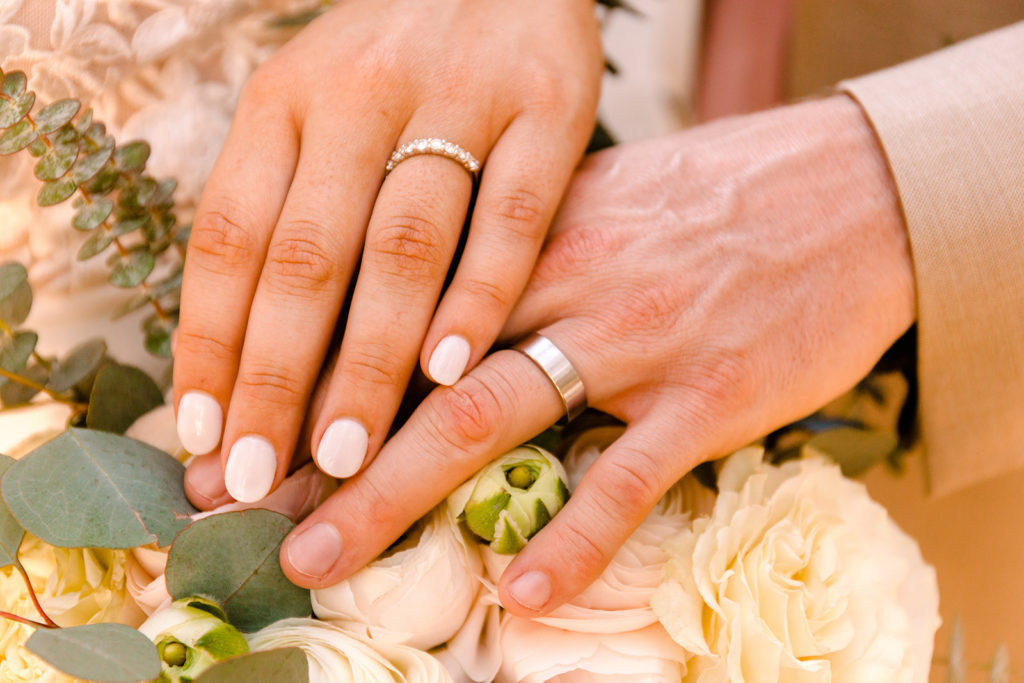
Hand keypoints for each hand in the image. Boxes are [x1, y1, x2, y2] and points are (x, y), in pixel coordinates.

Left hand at [173, 0, 602, 505]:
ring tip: (344, 454)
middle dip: (278, 378)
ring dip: (370, 359)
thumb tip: (242, 351)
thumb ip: (288, 205)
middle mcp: (359, 94)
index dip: (210, 341)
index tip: (205, 436)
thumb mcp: (317, 101)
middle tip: (261, 478)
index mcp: (285, 96)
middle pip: (306, 255)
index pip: (229, 235)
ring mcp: (460, 98)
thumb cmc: (399, 56)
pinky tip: (450, 371)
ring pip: (403, 246)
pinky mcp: (550, 107)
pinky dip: (480, 296)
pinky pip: (512, 216)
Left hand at [276, 95, 915, 613]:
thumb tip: (456, 305)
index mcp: (530, 230)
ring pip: (487, 416)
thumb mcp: (607, 199)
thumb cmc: (725, 197)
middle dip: (323, 445)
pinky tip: (520, 593)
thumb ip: (528, 250)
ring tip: (325, 555)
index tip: (254, 426)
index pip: (399, 307)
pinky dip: (572, 540)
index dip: (318, 370)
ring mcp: (633, 339)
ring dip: (395, 494)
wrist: (854, 188)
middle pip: (414, 369)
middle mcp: (561, 279)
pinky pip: (627, 476)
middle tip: (248, 507)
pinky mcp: (709, 393)